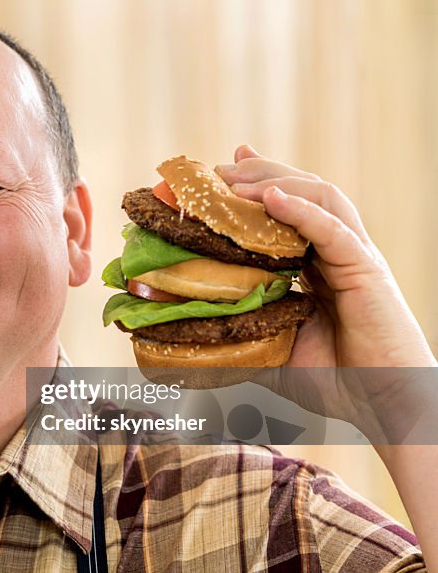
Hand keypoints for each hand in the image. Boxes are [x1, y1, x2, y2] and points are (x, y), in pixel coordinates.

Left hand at [216, 146, 435, 438]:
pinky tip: (273, 198)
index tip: (220, 170)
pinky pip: (333, 230)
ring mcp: (353, 256)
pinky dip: (302, 210)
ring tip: (235, 178)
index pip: (287, 211)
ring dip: (275, 182)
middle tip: (218, 168)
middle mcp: (337, 252)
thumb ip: (239, 338)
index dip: (257, 185)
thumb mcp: (273, 352)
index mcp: (318, 265)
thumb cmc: (335, 382)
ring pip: (320, 197)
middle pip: (302, 192)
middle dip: (259, 173)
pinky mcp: (365, 270)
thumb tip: (186, 339)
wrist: (386, 404)